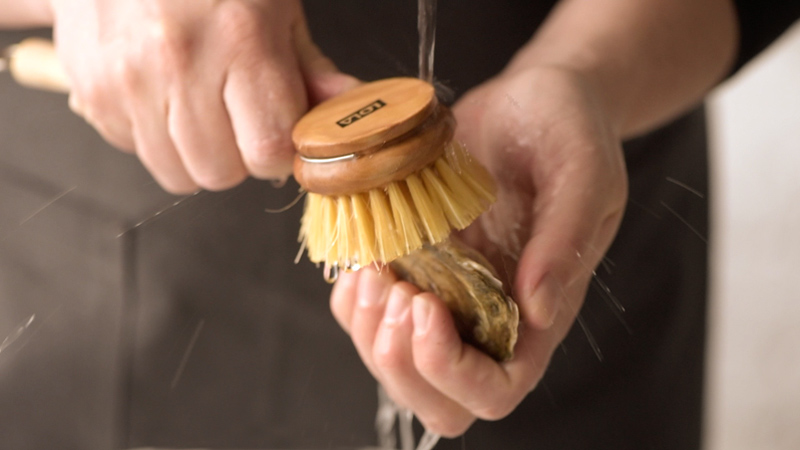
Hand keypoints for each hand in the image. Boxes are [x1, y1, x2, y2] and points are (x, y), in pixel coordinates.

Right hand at [48, 0, 356, 192]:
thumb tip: (344, 113)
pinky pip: (133, 150)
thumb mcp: (275, 5)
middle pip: (221, 173)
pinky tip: (162, 93)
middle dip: (238, 157)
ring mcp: (127, 79)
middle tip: (238, 116)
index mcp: (240, 40)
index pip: (269, 151)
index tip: (279, 132)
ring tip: (199, 104)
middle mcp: (179, 62)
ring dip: (195, 153)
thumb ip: (309, 68)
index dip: (280, 151)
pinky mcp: (90, 89)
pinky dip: (153, 135)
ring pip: (175, 174)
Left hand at [329, 67, 627, 435]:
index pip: (494, 391)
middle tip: (394, 291)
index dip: (452, 371)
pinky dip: (352, 299)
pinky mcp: (412, 266)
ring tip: (372, 270)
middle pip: (436, 399)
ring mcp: (445, 295)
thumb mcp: (582, 173)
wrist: (531, 99)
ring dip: (368, 331)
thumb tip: (539, 310)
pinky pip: (368, 313)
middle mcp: (486, 317)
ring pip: (393, 362)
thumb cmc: (569, 130)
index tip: (427, 305)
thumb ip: (566, 242)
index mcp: (536, 311)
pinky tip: (360, 261)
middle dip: (399, 362)